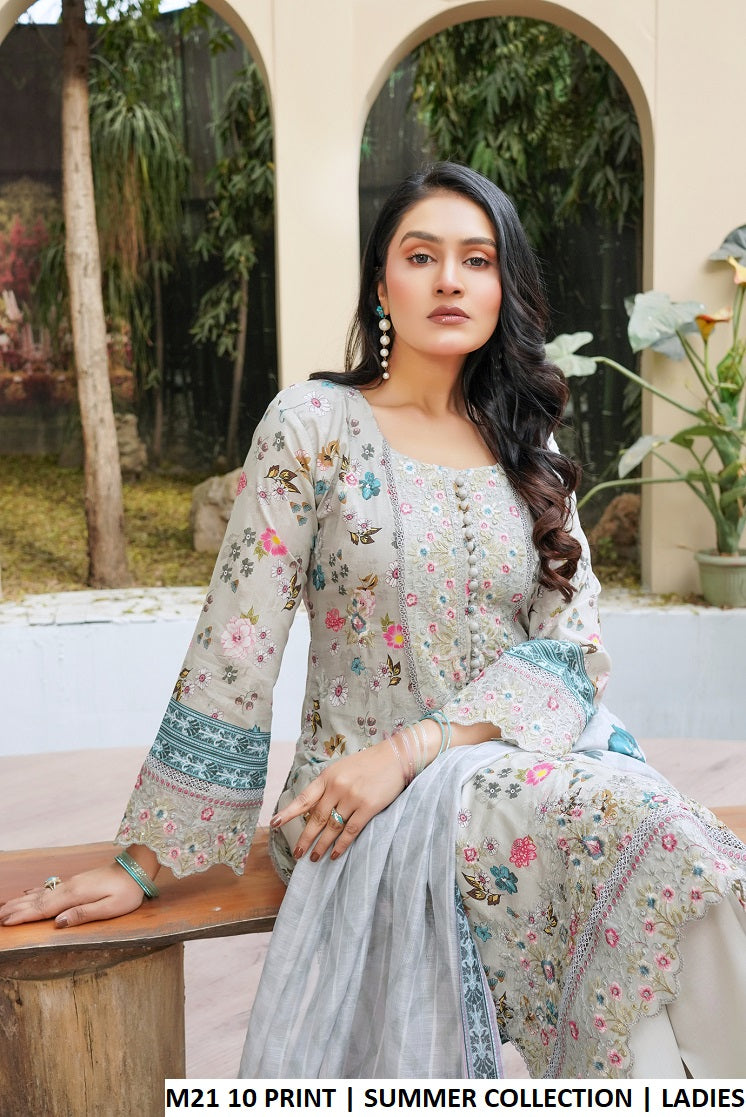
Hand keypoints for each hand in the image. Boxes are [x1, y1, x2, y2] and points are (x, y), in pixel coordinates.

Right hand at [0, 863, 145, 928]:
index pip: (44, 909)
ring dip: (22, 902)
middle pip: (38, 900)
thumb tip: (58, 923)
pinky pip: (50, 888)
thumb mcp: (111, 907)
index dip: (24, 916)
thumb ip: (84, 914)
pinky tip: (28, 894)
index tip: (6, 922)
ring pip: (41, 894)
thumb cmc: (128, 891)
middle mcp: (69, 887)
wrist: (136, 868)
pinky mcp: (76, 881)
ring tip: (5, 907)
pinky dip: (35, 893)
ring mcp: (72, 882)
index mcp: (76, 895)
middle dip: (17, 909)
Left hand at [271, 738, 406, 862]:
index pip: (304, 798)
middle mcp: (337, 787)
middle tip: (297, 854)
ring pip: (332, 827)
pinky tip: (335, 854)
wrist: (396, 757)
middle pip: (316, 818)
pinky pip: (350, 831)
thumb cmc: (368, 763)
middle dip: (305, 838)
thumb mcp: (342, 768)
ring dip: (321, 845)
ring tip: (314, 858)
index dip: (289, 812)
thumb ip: (329, 785)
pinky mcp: (368, 807)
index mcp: (328, 776)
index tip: (275, 824)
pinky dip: (341, 845)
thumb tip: (315, 808)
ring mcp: (352, 798)